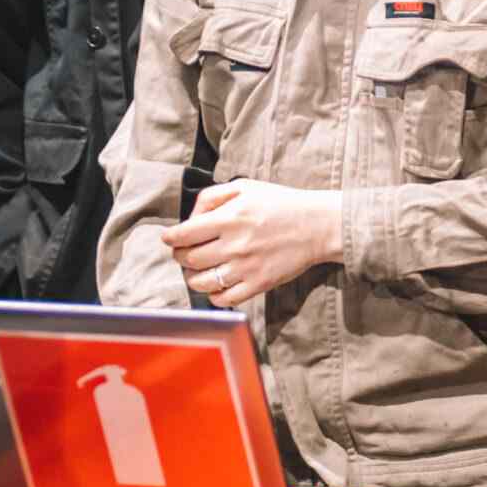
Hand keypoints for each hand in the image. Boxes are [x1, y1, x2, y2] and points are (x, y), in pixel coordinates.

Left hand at [164, 180, 343, 306]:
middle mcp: (234, 244)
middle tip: (183, 253)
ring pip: (201, 282)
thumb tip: (191, 216)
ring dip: (192, 277)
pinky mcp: (258, 285)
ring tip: (197, 270)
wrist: (317, 226)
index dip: (170, 238)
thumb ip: (212, 196)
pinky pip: (224, 299)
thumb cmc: (280, 203)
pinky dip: (213, 295)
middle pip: (189, 259)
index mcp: (229, 218)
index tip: (169, 239)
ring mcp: (246, 268)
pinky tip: (216, 285)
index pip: (184, 234)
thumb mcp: (245, 187)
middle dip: (180, 256)